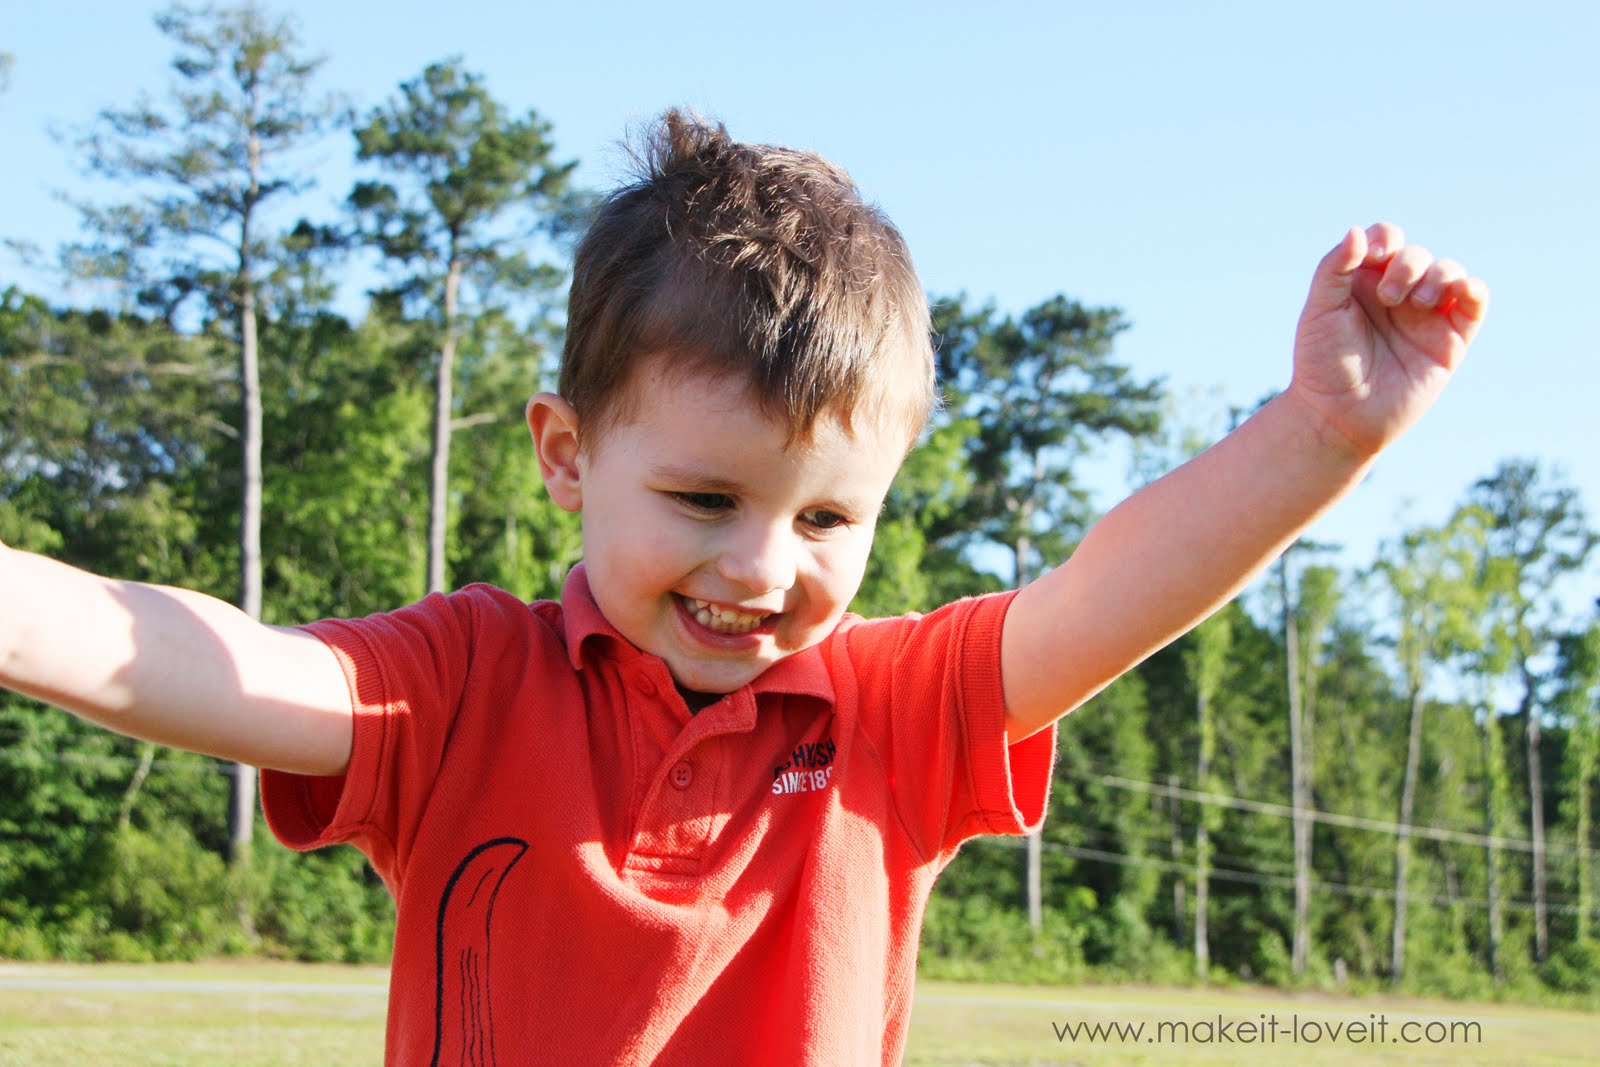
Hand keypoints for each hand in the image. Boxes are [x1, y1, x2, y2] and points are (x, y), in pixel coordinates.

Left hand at [1289, 223, 1488, 459]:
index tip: (1374, 256)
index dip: (1385, 238)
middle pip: (1417, 255)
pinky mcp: (1450, 339)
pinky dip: (1474, 289)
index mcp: (1364, 281)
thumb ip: (1334, 269)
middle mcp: (1397, 294)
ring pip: (1448, 272)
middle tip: (1388, 297)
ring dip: (1437, 275)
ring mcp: (1425, 315)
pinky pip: (1474, 302)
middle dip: (1407, 264)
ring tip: (1416, 302)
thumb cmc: (1321, 364)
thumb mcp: (1318, 311)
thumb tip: (1357, 231)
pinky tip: (1462, 290)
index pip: (1386, 239)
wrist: (1338, 415)